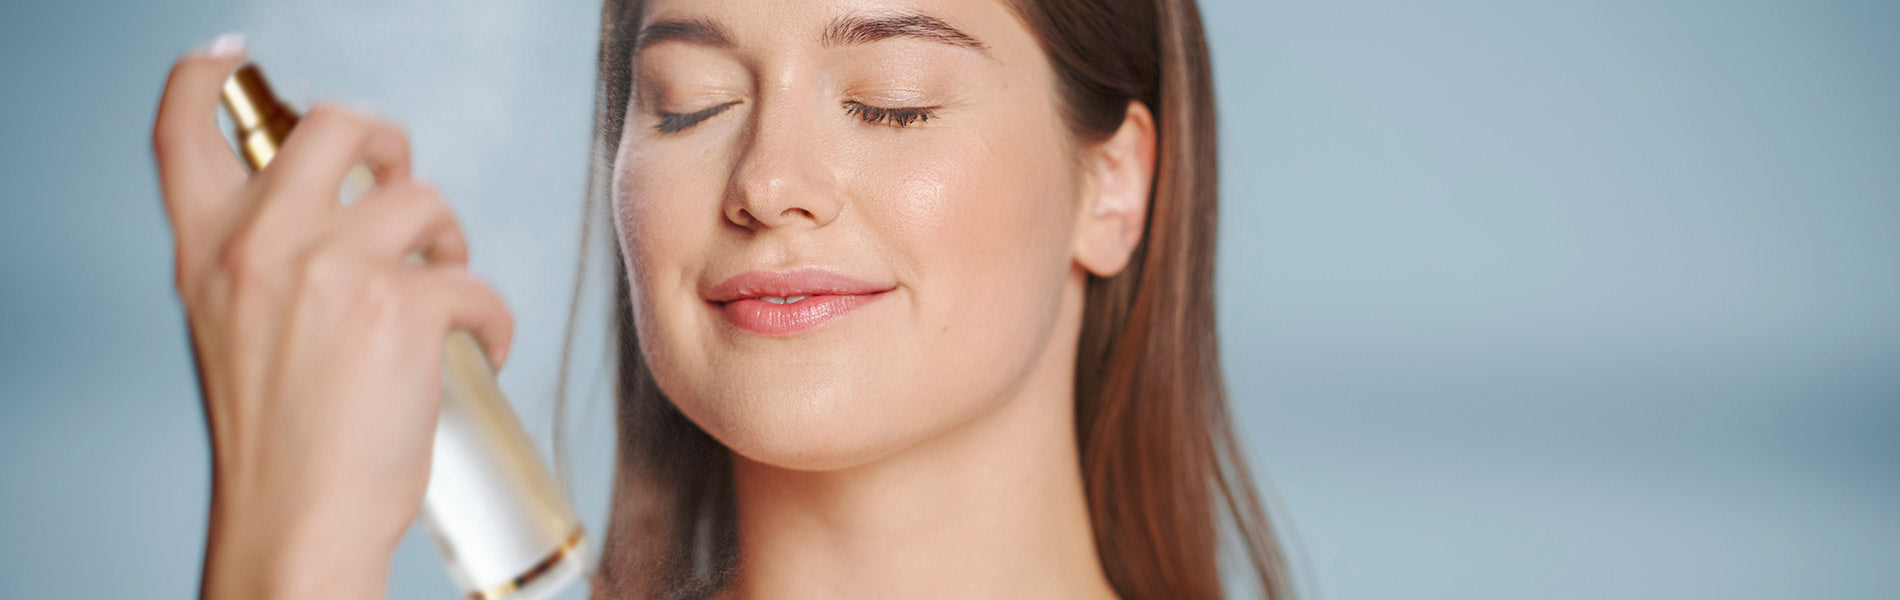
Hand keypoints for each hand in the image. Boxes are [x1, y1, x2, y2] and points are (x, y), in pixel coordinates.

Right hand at [152, 37, 513, 599]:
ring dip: (450, 241)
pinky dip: (491, 318)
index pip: (182, 132)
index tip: (227, 58)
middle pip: (334, 126)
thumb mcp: (235, 330)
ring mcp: (331, 269)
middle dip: (385, 140)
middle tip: (401, 180)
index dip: (203, 79)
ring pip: (425, 200)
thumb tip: (334, 214)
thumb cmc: (280, 443)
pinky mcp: (401, 307)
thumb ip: (263, 262)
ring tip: (443, 290)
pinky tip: (475, 348)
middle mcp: (262, 244)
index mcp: (209, 251)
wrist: (298, 521)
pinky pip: (476, 279)